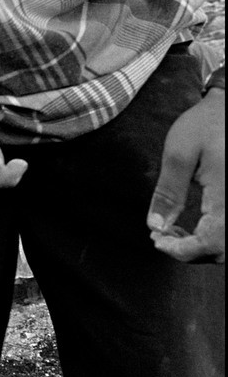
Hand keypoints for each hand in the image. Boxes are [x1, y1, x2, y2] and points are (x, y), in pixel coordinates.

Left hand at [147, 89, 224, 262]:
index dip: (182, 251)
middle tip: (162, 237)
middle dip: (191, 251)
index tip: (157, 240)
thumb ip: (168, 192)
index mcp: (227, 196)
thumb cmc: (207, 125)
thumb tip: (156, 225)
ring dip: (202, 246)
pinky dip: (213, 237)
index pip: (210, 244)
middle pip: (222, 250)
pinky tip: (193, 226)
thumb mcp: (179, 153)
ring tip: (174, 232)